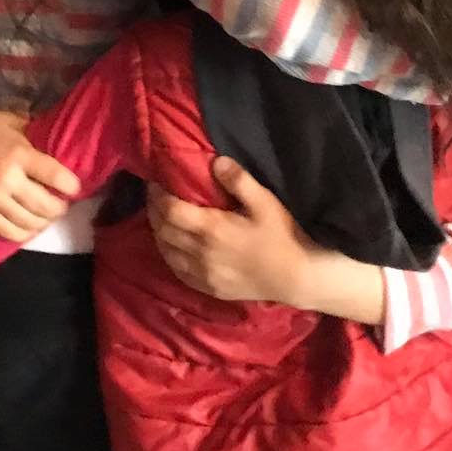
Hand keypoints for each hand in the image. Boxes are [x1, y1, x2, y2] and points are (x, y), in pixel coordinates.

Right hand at [0, 108, 80, 243]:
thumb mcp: (14, 124)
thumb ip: (36, 138)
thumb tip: (61, 150)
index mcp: (19, 154)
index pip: (56, 177)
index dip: (71, 186)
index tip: (75, 187)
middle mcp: (6, 179)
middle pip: (46, 206)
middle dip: (60, 208)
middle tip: (62, 203)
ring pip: (29, 223)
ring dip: (44, 222)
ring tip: (46, 215)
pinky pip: (8, 232)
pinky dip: (24, 233)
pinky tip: (30, 226)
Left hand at [150, 158, 387, 321]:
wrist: (297, 278)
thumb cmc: (282, 235)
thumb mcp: (265, 202)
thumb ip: (238, 181)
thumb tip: (215, 161)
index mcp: (211, 229)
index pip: (170, 210)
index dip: (158, 195)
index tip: (156, 181)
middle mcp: (200, 253)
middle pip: (163, 230)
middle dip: (154, 210)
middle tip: (156, 194)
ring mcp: (202, 274)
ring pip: (165, 252)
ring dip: (159, 232)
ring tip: (161, 216)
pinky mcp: (209, 288)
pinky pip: (177, 271)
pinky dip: (168, 255)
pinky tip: (172, 246)